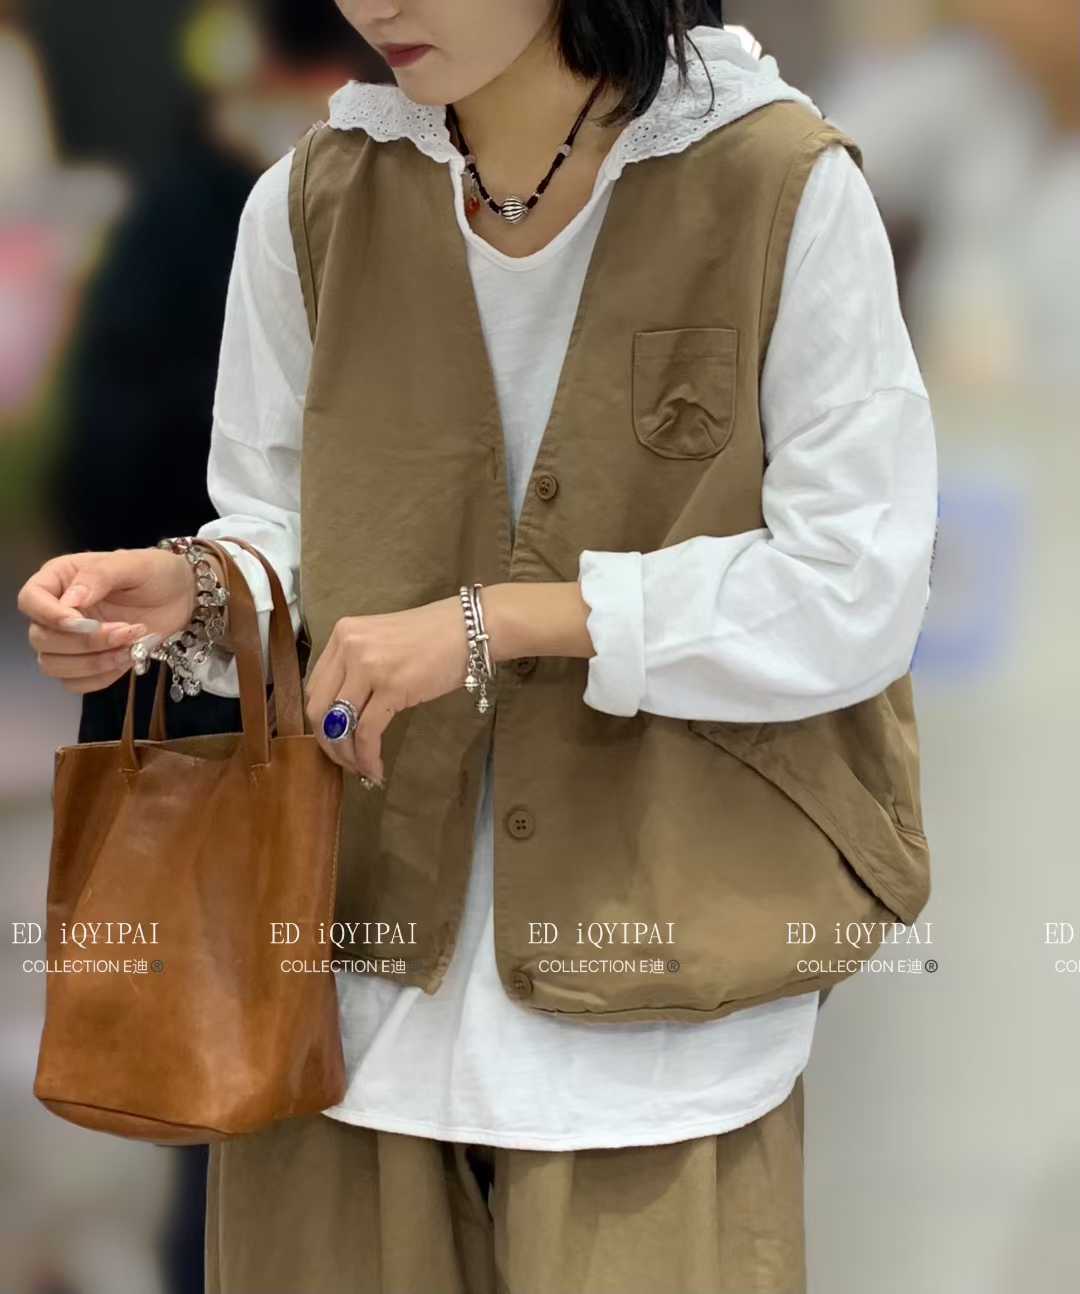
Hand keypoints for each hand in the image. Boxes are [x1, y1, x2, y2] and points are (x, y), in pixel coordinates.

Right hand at [18, 547, 197, 693]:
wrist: (183, 597)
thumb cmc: (156, 572)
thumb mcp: (134, 563)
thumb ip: (99, 576)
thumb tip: (70, 601)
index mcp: (59, 579)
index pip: (30, 600)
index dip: (50, 616)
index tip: (85, 622)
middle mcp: (57, 611)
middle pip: (41, 639)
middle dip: (86, 642)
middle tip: (127, 630)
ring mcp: (68, 640)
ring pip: (54, 666)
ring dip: (94, 663)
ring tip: (132, 646)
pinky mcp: (86, 663)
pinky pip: (75, 684)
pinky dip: (101, 677)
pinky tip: (128, 659)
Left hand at [304, 594, 471, 783]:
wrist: (471, 628)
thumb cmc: (433, 637)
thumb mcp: (382, 644)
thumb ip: (358, 668)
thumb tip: (343, 713)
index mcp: (343, 635)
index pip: (315, 688)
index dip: (320, 722)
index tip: (335, 741)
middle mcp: (348, 647)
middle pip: (318, 708)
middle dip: (328, 744)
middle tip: (345, 762)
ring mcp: (368, 666)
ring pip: (338, 724)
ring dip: (347, 756)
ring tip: (362, 770)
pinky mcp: (392, 686)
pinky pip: (368, 732)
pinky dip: (368, 757)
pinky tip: (376, 769)